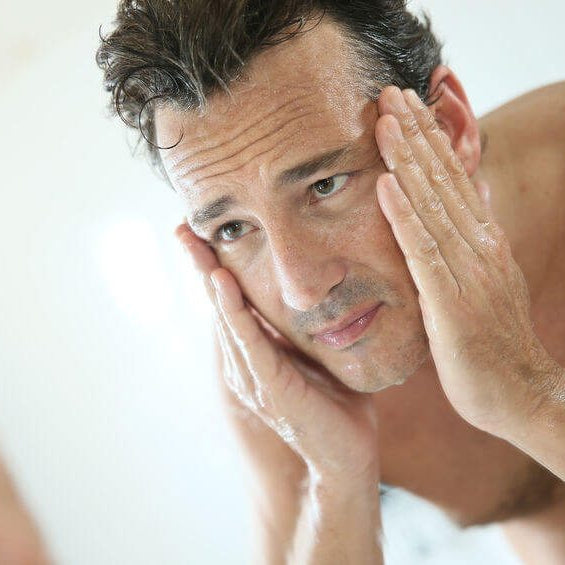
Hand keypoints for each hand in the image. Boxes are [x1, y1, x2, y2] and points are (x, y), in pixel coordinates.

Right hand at [175, 223, 379, 482]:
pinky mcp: (271, 388)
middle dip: (202, 266)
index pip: (232, 304)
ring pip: (228, 320)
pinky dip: (235, 313)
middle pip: (219, 306)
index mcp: (256, 353)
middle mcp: (245, 364)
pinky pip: (251, 344)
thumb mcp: (315, 355)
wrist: (346, 456)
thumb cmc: (336, 404)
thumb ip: (300, 328)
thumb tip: (305, 293)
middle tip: (185, 228)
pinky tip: (224, 285)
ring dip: (212, 282)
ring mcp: (253, 377)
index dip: (215, 269)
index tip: (202, 235)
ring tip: (198, 246)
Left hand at [374, 86, 554, 431]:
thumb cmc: (491, 342)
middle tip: (389, 92)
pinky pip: (424, 251)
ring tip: (384, 119)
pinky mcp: (452, 302)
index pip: (454, 181)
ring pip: (433, 205)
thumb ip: (473, 244)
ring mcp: (468, 272)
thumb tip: (467, 203)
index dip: (430, 141)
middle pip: (443, 180)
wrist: (518, 394)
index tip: (406, 108)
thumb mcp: (485, 283)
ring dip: (407, 160)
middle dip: (415, 134)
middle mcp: (479, 246)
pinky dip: (405, 216)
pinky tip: (386, 186)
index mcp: (482, 242)